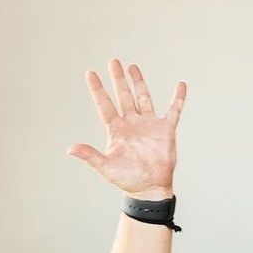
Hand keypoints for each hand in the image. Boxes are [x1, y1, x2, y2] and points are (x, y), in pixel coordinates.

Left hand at [68, 59, 185, 196]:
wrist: (150, 189)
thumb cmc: (128, 180)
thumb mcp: (106, 167)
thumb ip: (90, 155)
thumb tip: (70, 149)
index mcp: (117, 131)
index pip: (105, 105)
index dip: (98, 90)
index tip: (90, 74)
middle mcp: (132, 124)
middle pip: (123, 96)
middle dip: (118, 80)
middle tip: (114, 62)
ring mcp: (149, 125)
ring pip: (143, 98)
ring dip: (138, 83)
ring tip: (132, 67)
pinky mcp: (165, 130)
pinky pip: (174, 111)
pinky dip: (178, 99)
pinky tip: (181, 85)